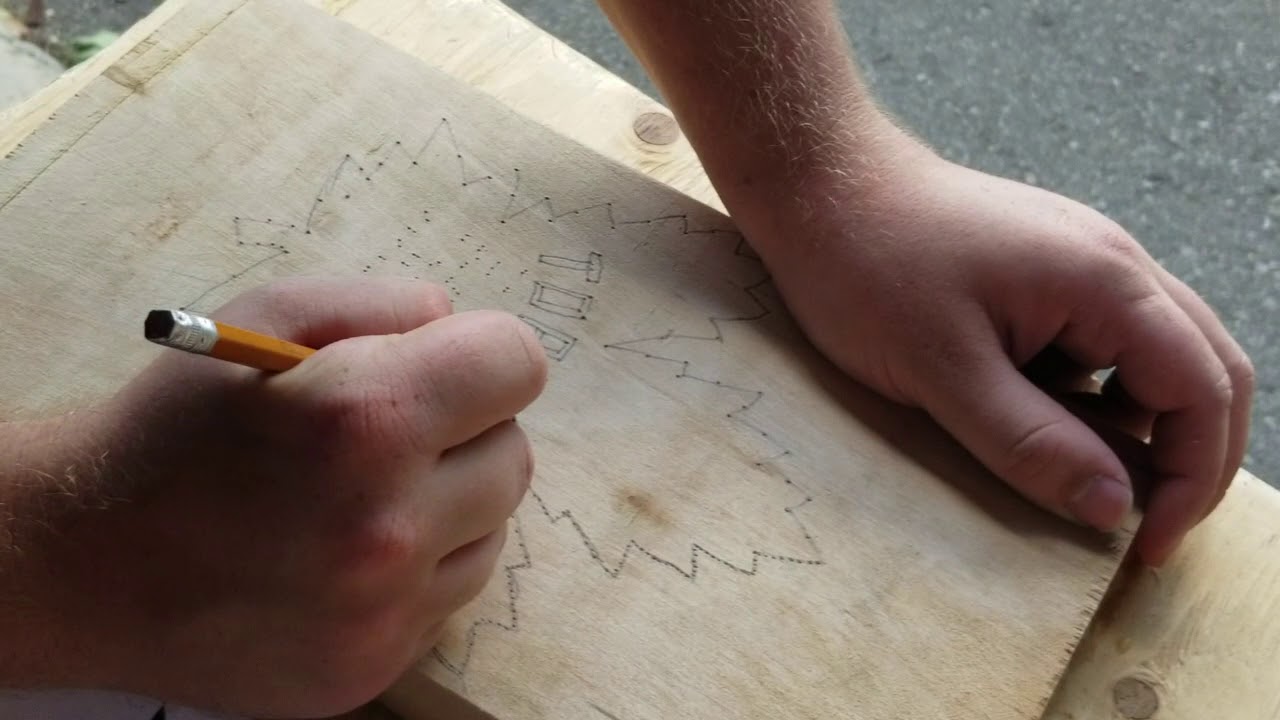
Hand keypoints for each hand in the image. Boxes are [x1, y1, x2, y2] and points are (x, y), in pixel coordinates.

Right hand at [0, 277, 546, 715]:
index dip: (483, 354)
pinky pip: (449, 597)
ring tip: (362, 496)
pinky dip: (419, 569)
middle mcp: (389, 526)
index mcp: (368, 421)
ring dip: (449, 504)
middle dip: (467, 430)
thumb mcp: (263, 316)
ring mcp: (384, 612)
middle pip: (513, 454)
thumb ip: (383, 303)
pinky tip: (345, 554)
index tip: (445, 365)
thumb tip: (461, 325)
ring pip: (491, 530)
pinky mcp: (373, 668)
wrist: (87, 562)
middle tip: (392, 433)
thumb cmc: (176, 425)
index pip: (517, 365)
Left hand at [756, 140, 1252, 565]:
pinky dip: (1091, 394)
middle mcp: (1115, 263)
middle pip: (1205, 371)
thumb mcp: (942, 370)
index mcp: (1106, 281)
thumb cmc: (868, 263)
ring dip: (1135, 425)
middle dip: (1186, 458)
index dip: (1191, 479)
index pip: (1204, 391)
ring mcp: (1084, 262)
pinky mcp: (1048, 272)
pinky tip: (1034, 418)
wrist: (819, 185)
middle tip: (1137, 528)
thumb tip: (1114, 507)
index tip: (1145, 545)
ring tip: (1074, 476)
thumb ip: (1031, 442)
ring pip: (1154, 358)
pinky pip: (1101, 343)